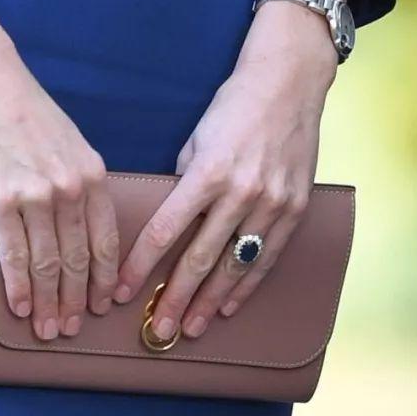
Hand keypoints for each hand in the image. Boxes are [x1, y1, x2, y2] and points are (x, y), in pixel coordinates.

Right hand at [0, 43, 119, 343]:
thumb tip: (79, 226)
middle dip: (77, 301)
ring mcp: (35, 194)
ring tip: (47, 329)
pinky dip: (18, 286)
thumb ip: (78, 181)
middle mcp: (69, 188)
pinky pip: (12, 253)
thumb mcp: (67, 141)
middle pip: (78, 260)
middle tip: (72, 330)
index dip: (105, 280)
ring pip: (47, 264)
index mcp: (92, 173)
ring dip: (48, 303)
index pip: (106, 241)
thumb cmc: (23, 107)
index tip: (103, 306)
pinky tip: (20, 306)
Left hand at [111, 13, 334, 340]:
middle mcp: (240, 192)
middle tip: (157, 331)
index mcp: (207, 172)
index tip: (122, 291)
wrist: (288, 84)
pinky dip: (246, 285)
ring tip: (190, 328)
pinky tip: (230, 306)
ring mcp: (270, 203)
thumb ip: (184, 180)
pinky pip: (267, 258)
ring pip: (234, 266)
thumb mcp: (197, 137)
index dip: (142, 265)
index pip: (166, 230)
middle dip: (176, 298)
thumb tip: (171, 218)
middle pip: (200, 258)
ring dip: (211, 302)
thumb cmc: (234, 106)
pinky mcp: (294, 209)